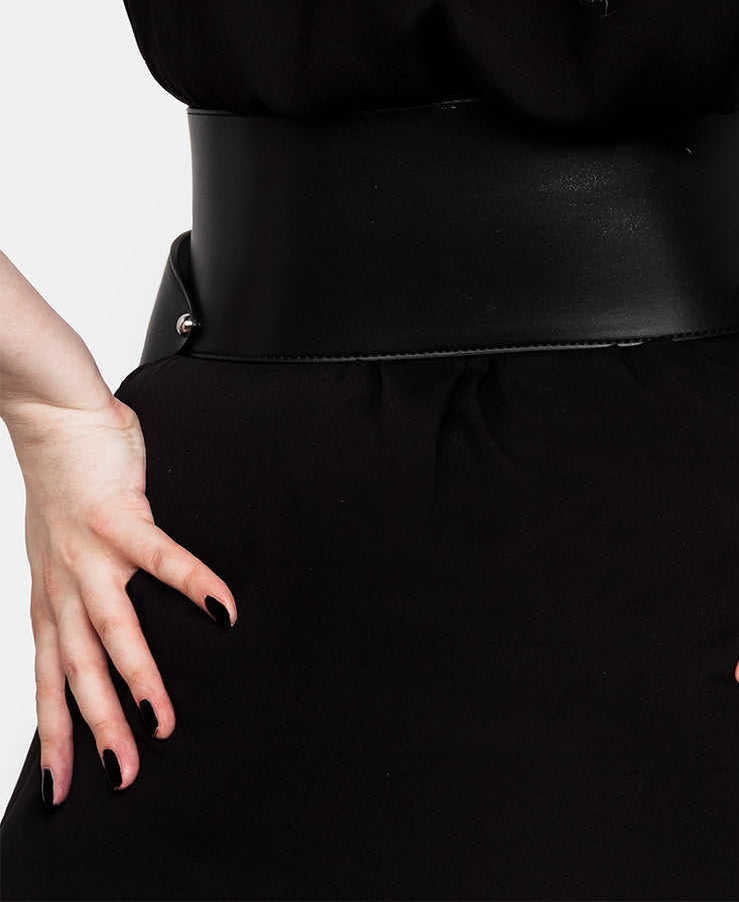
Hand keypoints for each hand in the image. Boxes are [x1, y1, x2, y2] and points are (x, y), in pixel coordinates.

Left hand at [8, 388, 236, 804]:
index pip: (50, 679)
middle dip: (99, 728)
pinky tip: (221, 608)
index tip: (61, 788)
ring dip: (137, 679)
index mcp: (53, 596)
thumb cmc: (66, 480)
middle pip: (79, 672)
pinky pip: (161, 558)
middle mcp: (65, 585)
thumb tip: (109, 625)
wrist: (53, 418)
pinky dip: (192, 584)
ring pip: (112, 631)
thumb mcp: (59, 549)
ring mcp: (90, 554)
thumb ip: (83, 585)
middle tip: (123, 774)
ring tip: (162, 719)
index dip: (55, 734)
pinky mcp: (120, 517)